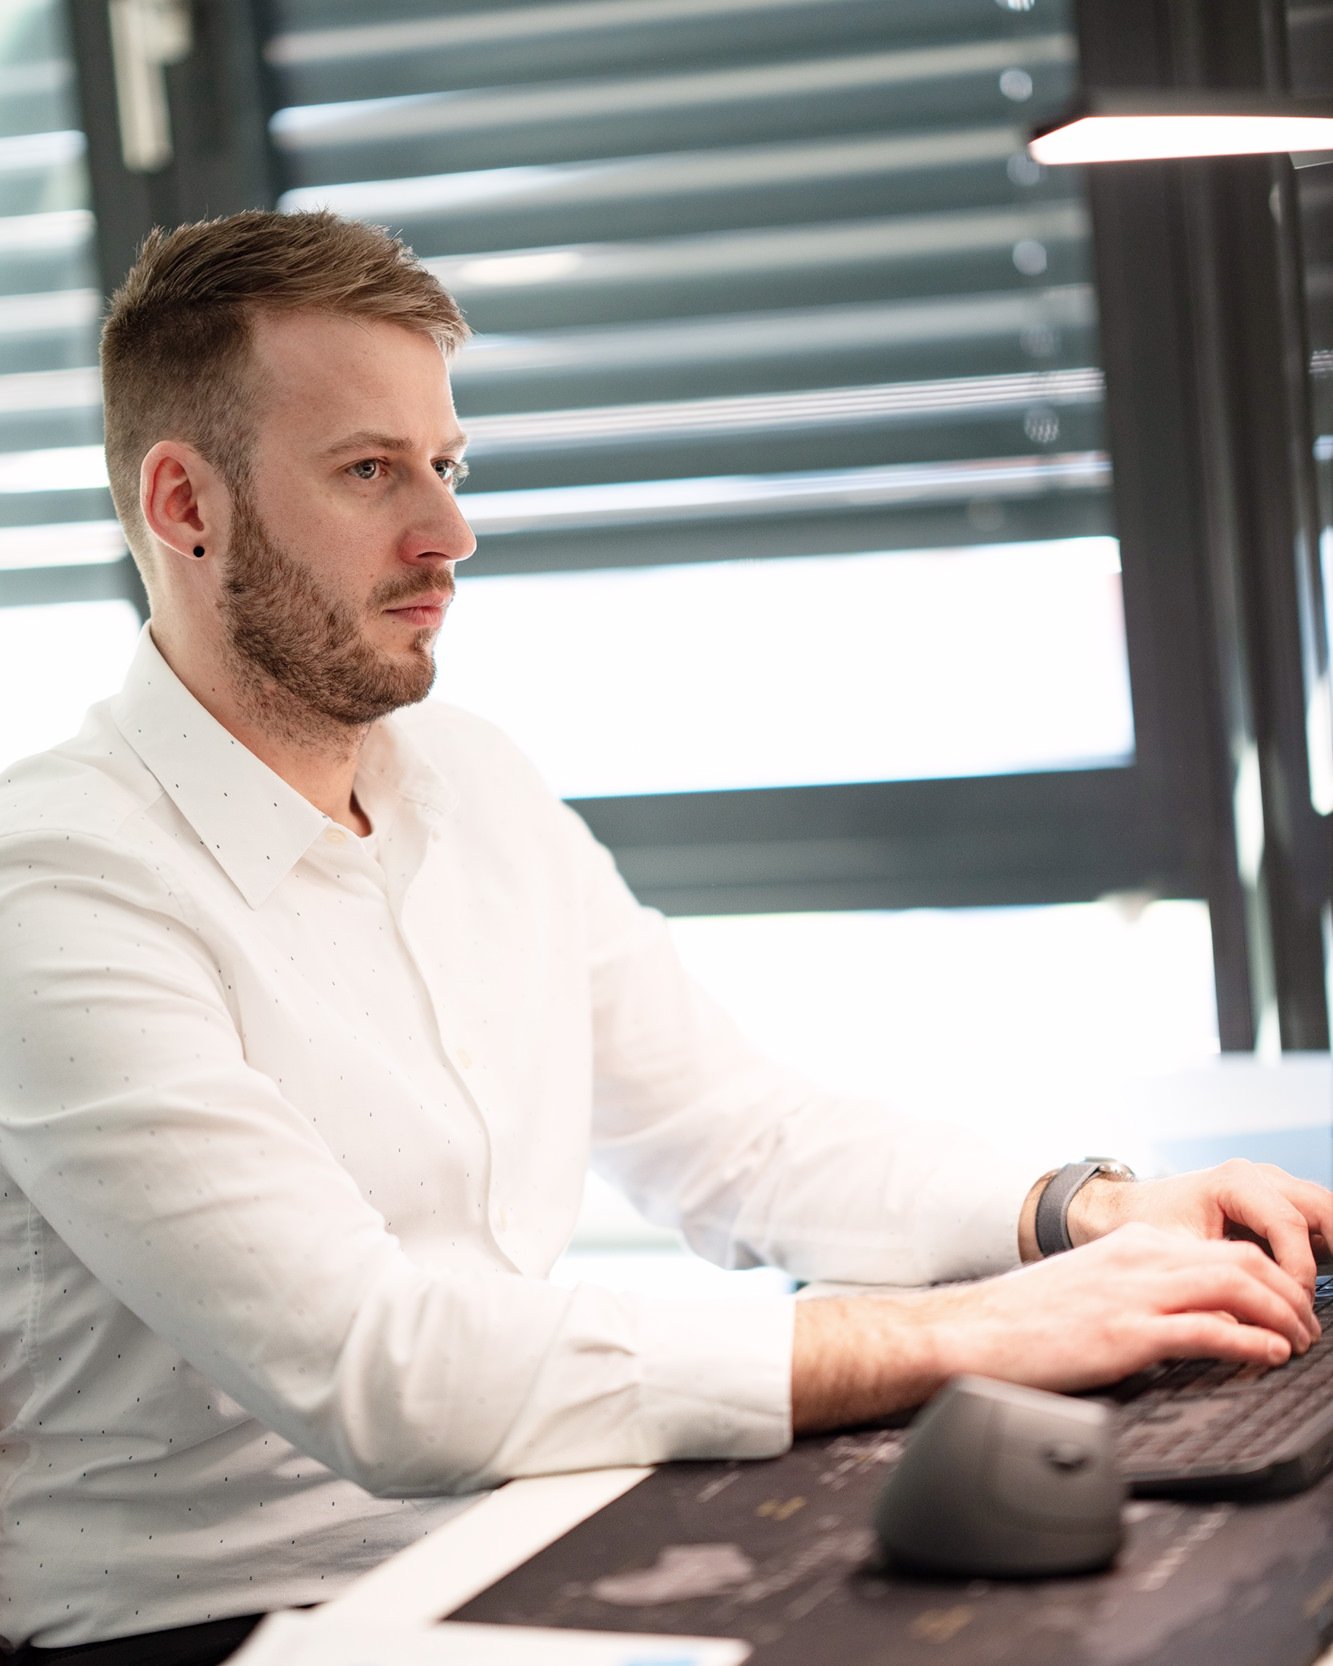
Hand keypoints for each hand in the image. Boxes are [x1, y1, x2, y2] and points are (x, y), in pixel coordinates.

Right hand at [790, 1223, 1319, 1433]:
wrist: (972, 1331)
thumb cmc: (1022, 1318)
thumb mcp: (1087, 1285)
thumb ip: (1133, 1288)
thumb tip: (1180, 1314)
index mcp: (1131, 1244)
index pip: (1221, 1247)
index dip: (1268, 1274)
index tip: (1287, 1301)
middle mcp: (1139, 1258)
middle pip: (1241, 1260)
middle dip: (1288, 1291)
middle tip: (1307, 1324)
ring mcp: (1133, 1293)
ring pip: (1234, 1286)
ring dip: (1280, 1314)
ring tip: (1299, 1341)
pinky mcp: (1126, 1334)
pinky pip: (1206, 1331)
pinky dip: (1248, 1341)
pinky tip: (1267, 1355)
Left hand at [1067, 1159, 1332, 1290]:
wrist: (1129, 1208)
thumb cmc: (1148, 1225)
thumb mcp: (1176, 1257)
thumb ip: (1215, 1286)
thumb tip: (1253, 1332)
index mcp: (1236, 1182)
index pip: (1288, 1225)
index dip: (1298, 1272)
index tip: (1293, 1311)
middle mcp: (1260, 1177)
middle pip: (1322, 1209)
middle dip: (1328, 1256)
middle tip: (1311, 1306)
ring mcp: (1272, 1187)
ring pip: (1324, 1212)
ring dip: (1327, 1252)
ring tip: (1310, 1298)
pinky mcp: (1276, 1203)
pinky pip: (1313, 1223)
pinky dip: (1318, 1250)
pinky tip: (1302, 1287)